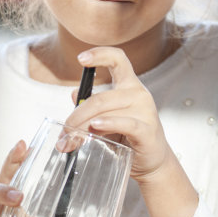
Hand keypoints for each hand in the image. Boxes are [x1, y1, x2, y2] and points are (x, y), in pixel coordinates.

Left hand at [65, 47, 171, 183]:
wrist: (154, 162)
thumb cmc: (129, 138)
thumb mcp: (108, 118)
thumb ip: (93, 106)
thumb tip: (74, 94)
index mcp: (129, 85)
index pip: (118, 59)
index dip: (100, 54)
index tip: (81, 58)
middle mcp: (139, 93)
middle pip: (99, 98)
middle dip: (76, 117)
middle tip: (63, 134)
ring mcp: (145, 111)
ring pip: (105, 112)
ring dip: (82, 127)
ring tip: (69, 141)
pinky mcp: (147, 130)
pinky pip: (124, 123)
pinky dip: (107, 124)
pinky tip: (95, 127)